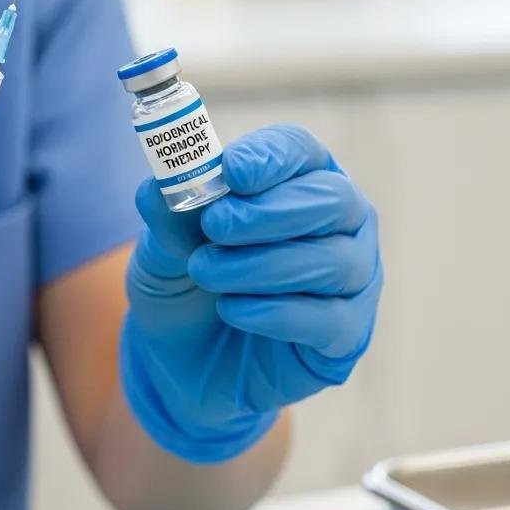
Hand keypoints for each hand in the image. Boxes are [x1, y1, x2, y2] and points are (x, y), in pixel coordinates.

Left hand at [122, 124, 381, 462]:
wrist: (181, 358)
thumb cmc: (183, 281)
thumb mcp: (160, 247)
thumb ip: (166, 216)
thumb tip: (157, 187)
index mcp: (296, 178)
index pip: (298, 150)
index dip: (268, 158)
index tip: (230, 172)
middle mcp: (339, 220)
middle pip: (331, 199)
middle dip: (268, 211)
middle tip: (214, 226)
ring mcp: (352, 277)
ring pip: (332, 260)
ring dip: (260, 265)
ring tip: (204, 272)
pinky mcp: (347, 334)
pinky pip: (329, 319)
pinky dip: (276, 313)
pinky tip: (232, 310)